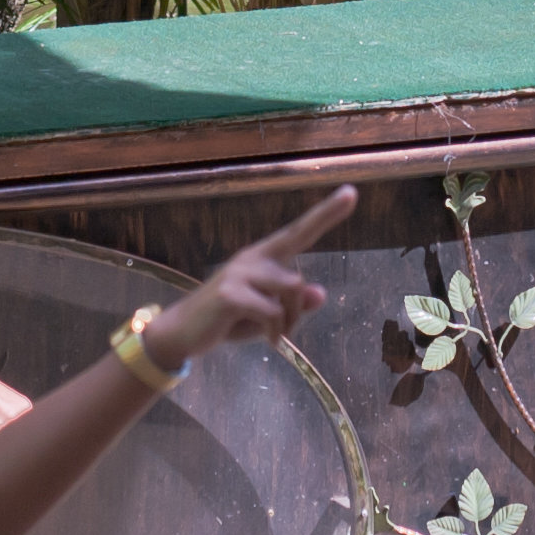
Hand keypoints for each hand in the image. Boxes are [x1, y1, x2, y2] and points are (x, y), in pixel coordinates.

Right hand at [142, 185, 356, 370]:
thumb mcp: (267, 315)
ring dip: (286, 323)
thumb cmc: (228, 320)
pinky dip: (274, 331)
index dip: (326, 214)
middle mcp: (253, 259)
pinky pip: (273, 312)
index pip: (299, 232)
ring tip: (271, 336)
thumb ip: (293, 305)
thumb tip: (319, 294)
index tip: (351, 193)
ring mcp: (240, 273)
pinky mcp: (231, 293)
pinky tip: (265, 341)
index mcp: (263, 258)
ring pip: (289, 295)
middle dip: (296, 313)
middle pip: (297, 281)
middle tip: (282, 334)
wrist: (183, 332)